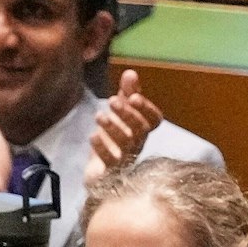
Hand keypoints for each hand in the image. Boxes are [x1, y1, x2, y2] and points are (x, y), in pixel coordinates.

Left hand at [85, 70, 163, 188]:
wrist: (99, 173)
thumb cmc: (113, 141)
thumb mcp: (119, 115)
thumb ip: (126, 94)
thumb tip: (131, 72)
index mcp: (141, 130)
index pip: (154, 119)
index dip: (147, 109)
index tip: (134, 96)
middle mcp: (137, 144)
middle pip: (141, 129)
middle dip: (128, 114)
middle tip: (112, 101)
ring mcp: (125, 158)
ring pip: (127, 143)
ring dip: (114, 127)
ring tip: (99, 116)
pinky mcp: (110, 170)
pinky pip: (110, 161)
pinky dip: (102, 148)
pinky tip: (93, 136)